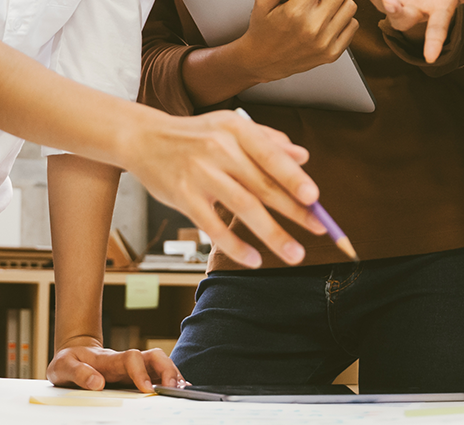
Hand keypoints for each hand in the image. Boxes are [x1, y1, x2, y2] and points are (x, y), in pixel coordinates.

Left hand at [47, 345, 184, 390]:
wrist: (73, 354)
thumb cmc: (69, 361)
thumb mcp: (63, 367)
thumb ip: (78, 373)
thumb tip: (97, 383)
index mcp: (109, 360)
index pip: (131, 358)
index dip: (141, 372)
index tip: (147, 389)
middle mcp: (126, 362)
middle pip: (155, 357)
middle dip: (167, 370)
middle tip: (173, 389)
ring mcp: (134, 368)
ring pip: (161, 364)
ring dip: (173, 375)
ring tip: (181, 391)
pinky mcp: (137, 375)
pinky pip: (158, 374)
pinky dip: (171, 380)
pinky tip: (179, 390)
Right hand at [117, 110, 325, 267]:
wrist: (143, 138)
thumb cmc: (194, 135)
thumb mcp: (230, 127)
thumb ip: (268, 141)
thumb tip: (303, 157)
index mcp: (236, 130)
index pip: (271, 156)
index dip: (294, 178)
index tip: (315, 199)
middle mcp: (219, 149)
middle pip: (263, 186)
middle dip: (295, 211)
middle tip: (320, 230)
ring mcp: (200, 174)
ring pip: (244, 208)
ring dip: (273, 234)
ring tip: (295, 253)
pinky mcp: (183, 196)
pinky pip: (214, 226)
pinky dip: (236, 245)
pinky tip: (255, 259)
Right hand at [233, 0, 359, 82]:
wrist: (262, 62)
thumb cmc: (263, 30)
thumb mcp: (264, 2)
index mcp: (296, 11)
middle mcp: (313, 27)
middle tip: (317, 0)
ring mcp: (324, 42)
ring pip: (350, 6)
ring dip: (339, 3)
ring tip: (325, 7)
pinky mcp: (332, 53)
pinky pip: (353, 25)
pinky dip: (345, 19)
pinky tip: (329, 20)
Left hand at [373, 0, 463, 62]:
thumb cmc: (440, 0)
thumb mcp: (454, 1)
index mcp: (436, 13)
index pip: (437, 30)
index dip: (434, 42)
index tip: (430, 57)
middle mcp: (413, 13)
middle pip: (403, 20)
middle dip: (397, 14)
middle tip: (391, 5)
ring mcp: (397, 5)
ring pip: (385, 7)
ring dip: (382, 3)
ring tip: (384, 0)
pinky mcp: (382, 0)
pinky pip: (376, 0)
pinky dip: (375, 0)